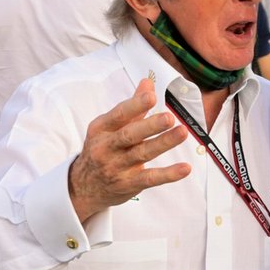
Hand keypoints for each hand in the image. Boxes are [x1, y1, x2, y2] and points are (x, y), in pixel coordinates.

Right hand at [68, 78, 190, 222]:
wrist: (84, 187)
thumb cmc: (101, 149)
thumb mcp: (108, 127)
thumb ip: (131, 107)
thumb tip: (148, 83)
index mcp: (101, 128)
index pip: (119, 115)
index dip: (135, 105)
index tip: (151, 96)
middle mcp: (107, 147)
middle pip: (130, 135)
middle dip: (150, 126)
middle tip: (169, 117)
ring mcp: (117, 167)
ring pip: (143, 154)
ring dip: (163, 143)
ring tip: (182, 132)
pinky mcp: (129, 184)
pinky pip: (150, 179)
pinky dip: (168, 174)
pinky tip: (185, 168)